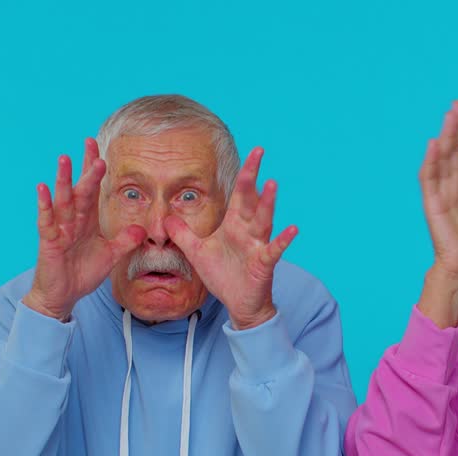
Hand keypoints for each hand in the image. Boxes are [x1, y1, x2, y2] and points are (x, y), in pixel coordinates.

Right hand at [24, 138, 146, 320]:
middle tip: (89, 143)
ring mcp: (59, 229)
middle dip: (86, 168)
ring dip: (64, 179)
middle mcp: (73, 220)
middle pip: (80, 189)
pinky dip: (45, 205)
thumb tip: (143, 229)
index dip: (96, 171)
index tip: (101, 150)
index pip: (93, 191)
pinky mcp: (49, 241)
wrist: (63, 295)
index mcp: (88, 221)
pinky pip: (46, 221)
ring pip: (63, 200)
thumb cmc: (82, 272)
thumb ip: (125, 241)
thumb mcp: (110, 256)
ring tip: (65, 158)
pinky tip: (42, 188)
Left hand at [164, 147, 295, 330]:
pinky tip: (292, 229)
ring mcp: (257, 246)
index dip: (245, 173)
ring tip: (272, 184)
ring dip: (267, 203)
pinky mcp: (263, 263)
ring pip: (263, 221)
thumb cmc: (223, 276)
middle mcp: (247, 231)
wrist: (238, 303)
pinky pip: (274, 250)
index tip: (253, 151)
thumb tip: (164, 218)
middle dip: (253, 177)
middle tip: (258, 153)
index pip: (239, 194)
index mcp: (233, 225)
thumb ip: (182, 234)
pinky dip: (283, 240)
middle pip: (251, 200)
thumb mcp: (196, 252)